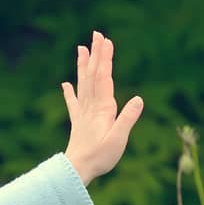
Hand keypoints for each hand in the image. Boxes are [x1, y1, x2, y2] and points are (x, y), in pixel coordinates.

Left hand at [62, 31, 143, 184]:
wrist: (77, 170)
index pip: (104, 77)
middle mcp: (91, 106)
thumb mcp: (119, 139)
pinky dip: (69, 91)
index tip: (106, 41)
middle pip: (93, 75)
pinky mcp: (78, 122)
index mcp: (103, 108)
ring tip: (81, 48)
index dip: (105, 59)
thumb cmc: (100, 157)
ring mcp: (83, 113)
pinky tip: (65, 83)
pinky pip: (73, 103)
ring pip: (83, 83)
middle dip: (96, 54)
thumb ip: (128, 118)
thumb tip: (138, 99)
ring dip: (83, 65)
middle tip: (96, 34)